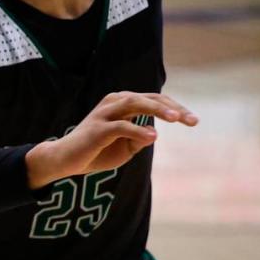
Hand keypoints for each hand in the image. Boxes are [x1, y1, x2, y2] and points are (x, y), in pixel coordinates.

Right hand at [26, 91, 198, 188]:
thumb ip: (140, 139)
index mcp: (122, 103)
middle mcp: (114, 103)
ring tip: (177, 119)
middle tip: (192, 120)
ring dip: (158, 110)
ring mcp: (105, 114)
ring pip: (135, 103)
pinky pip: (121, 126)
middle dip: (173, 107)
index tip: (194, 121)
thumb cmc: (96, 152)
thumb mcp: (125, 148)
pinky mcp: (98, 129)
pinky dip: (138, 130)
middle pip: (148, 98)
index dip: (176, 108)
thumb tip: (153, 134)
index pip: (154, 100)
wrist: (66, 161)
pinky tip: (153, 136)